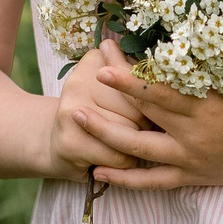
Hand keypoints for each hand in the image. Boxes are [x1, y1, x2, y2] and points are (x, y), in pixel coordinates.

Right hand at [43, 37, 155, 182]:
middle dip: (145, 125)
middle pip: (138, 108)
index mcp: (94, 60)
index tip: (140, 104)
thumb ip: (140, 79)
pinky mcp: (70, 141)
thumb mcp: (115, 90)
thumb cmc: (99, 115)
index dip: (150, 100)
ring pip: (131, 134)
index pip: (143, 81)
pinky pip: (120, 156)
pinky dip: (125, 163)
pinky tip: (114, 158)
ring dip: (137, 147)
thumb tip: (168, 74)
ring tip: (124, 144)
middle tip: (133, 128)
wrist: (54, 144)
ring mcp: (71, 110)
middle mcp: (78, 80)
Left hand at [80, 62, 222, 189]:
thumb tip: (165, 48)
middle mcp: (194, 134)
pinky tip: (98, 170)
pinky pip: (152, 181)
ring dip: (105, 135)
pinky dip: (124, 178)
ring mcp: (190, 159)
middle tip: (79, 88)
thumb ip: (199, 74)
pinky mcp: (192, 177)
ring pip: (138, 149)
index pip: (159, 89)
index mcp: (206, 106)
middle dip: (109, 100)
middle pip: (141, 115)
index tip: (104, 58)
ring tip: (78, 119)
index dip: (129, 75)